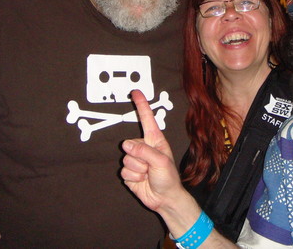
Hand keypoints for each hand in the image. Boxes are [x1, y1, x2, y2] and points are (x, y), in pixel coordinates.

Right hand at [121, 89, 183, 211]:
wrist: (164, 198)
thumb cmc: (168, 178)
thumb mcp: (160, 161)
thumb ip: (144, 152)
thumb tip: (126, 145)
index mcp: (155, 140)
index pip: (146, 119)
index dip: (141, 105)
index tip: (136, 92)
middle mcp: (144, 147)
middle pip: (130, 145)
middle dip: (139, 158)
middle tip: (150, 168)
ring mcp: (136, 160)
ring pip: (126, 160)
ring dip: (137, 170)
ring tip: (148, 174)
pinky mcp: (129, 172)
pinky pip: (123, 172)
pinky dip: (133, 178)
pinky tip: (142, 181)